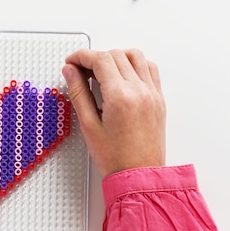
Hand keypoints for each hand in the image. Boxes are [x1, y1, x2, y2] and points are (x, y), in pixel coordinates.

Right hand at [62, 49, 165, 176]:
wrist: (139, 176)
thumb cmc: (115, 158)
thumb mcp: (88, 125)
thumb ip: (78, 93)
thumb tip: (70, 72)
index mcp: (121, 96)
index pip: (100, 59)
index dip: (82, 56)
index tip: (72, 62)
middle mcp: (140, 91)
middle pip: (116, 55)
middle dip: (95, 57)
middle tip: (81, 70)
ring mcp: (152, 93)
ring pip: (135, 56)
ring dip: (116, 57)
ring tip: (102, 72)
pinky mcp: (158, 99)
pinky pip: (150, 69)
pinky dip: (135, 65)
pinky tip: (122, 76)